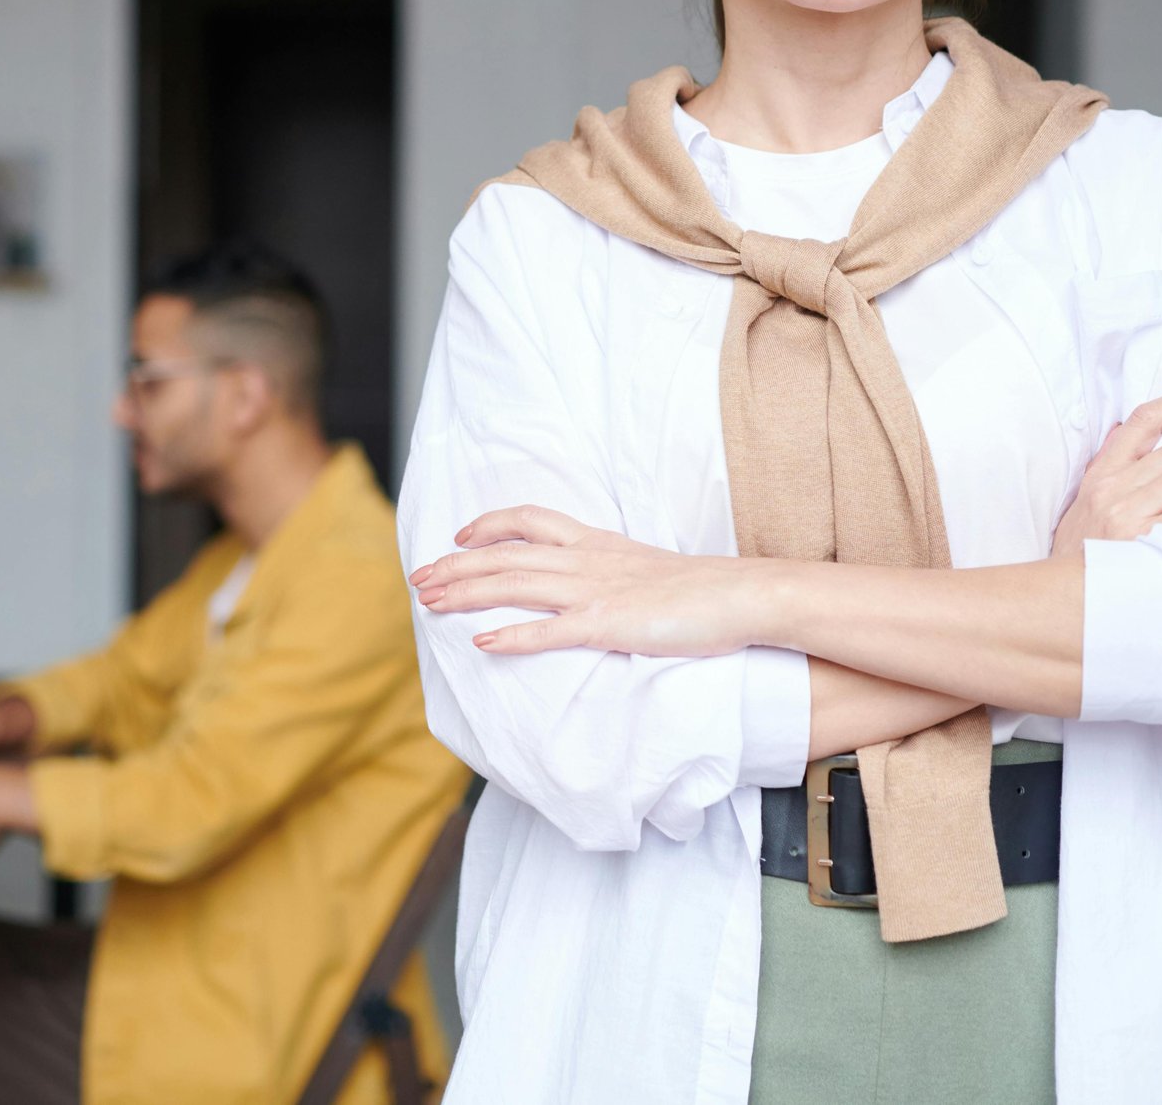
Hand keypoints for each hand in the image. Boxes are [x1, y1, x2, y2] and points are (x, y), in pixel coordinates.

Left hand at [412, 505, 757, 657]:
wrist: (743, 595)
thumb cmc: (701, 589)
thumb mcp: (645, 567)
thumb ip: (611, 570)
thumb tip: (589, 585)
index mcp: (596, 543)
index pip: (530, 520)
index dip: (488, 525)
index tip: (458, 535)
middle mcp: (587, 560)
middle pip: (505, 555)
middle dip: (456, 566)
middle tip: (418, 579)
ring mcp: (596, 591)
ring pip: (514, 585)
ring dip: (466, 592)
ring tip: (429, 603)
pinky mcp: (609, 625)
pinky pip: (550, 631)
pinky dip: (512, 635)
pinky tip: (481, 642)